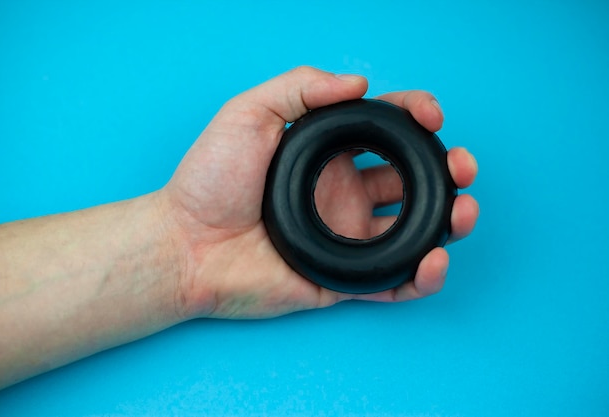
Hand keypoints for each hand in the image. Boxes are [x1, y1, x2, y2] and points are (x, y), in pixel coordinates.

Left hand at [163, 66, 478, 318]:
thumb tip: (360, 82)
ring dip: (450, 220)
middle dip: (448, 169)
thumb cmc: (208, 179)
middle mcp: (345, 194)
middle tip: (461, 167)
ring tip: (464, 211)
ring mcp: (346, 238)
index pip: (386, 131)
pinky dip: (423, 276)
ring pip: (414, 230)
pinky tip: (434, 260)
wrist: (185, 243)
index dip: (416, 117)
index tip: (430, 113)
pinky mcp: (341, 280)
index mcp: (328, 155)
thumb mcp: (248, 113)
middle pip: (413, 180)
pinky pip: (393, 282)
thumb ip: (300, 86)